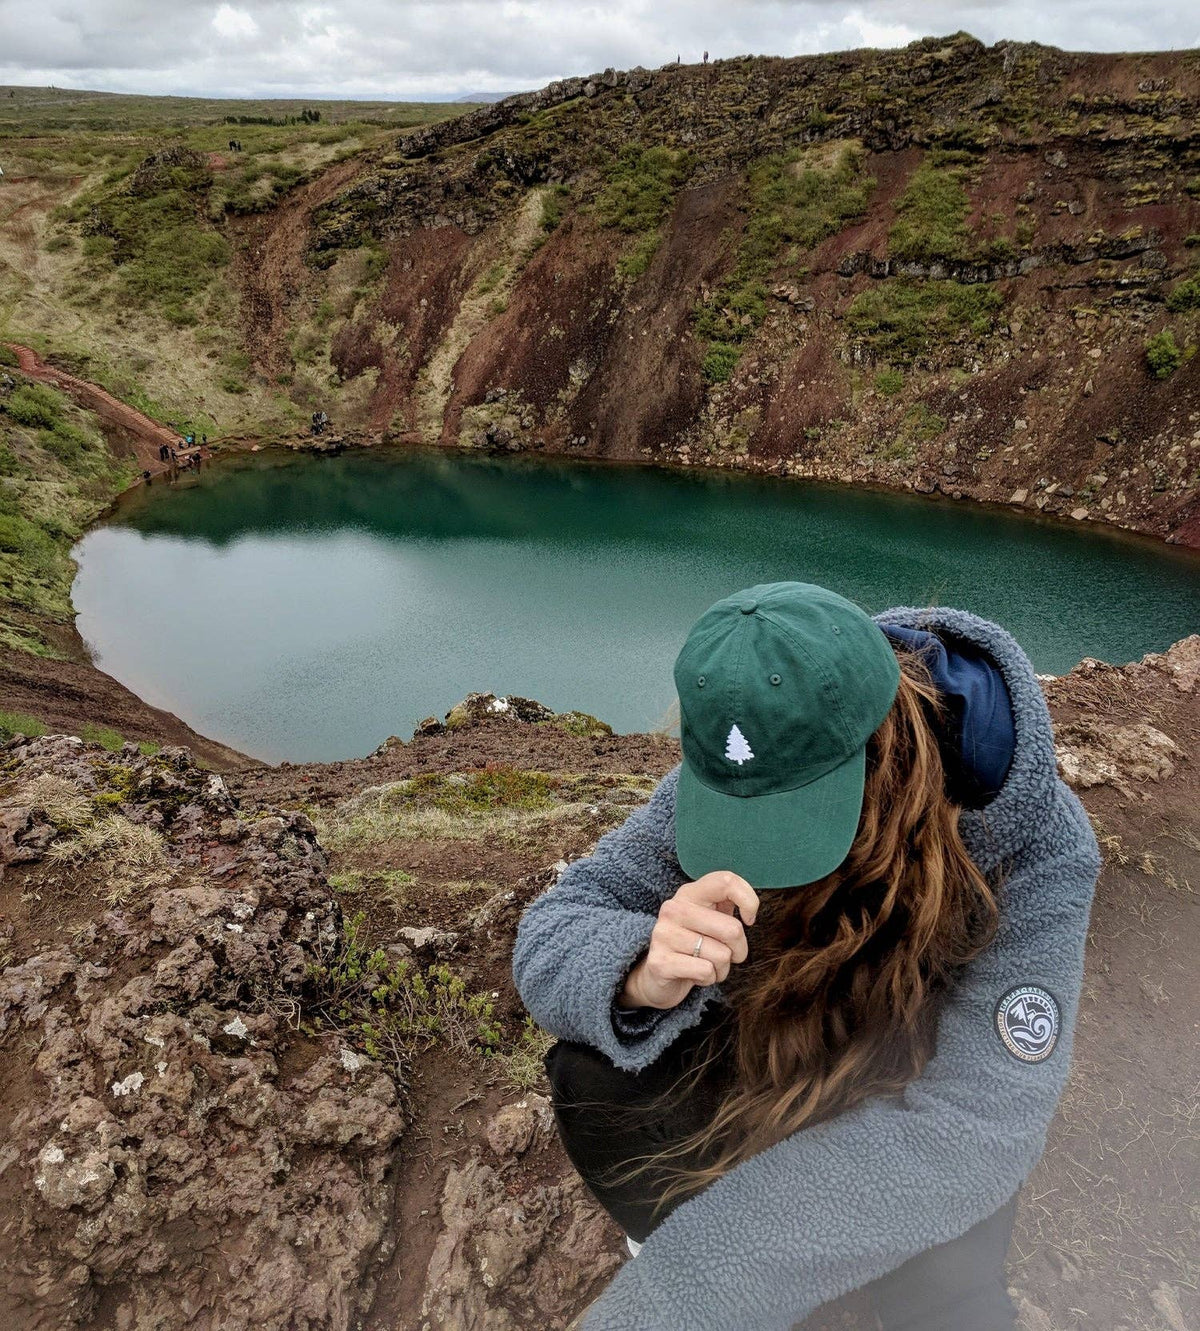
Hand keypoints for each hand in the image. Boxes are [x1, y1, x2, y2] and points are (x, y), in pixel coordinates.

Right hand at [618, 871, 758, 1009]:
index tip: (748, 920)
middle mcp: (674, 909)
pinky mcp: (660, 962)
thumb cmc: (693, 945)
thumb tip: (749, 906)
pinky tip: (694, 975)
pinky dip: (708, 979)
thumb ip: (727, 904)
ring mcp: (664, 934)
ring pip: (721, 955)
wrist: (657, 976)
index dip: (749, 901)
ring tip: (705, 964)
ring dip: (721, 968)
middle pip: (732, 929)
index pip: (726, 881)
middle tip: (725, 954)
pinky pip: (706, 971)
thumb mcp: (709, 919)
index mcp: (689, 893)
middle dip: (738, 950)